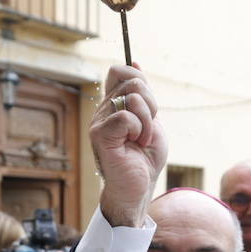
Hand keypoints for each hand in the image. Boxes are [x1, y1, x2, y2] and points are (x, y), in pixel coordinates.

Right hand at [91, 64, 167, 227]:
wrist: (139, 188)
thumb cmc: (144, 159)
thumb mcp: (151, 119)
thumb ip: (143, 94)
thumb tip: (135, 62)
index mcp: (113, 105)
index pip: (119, 71)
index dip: (138, 78)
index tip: (148, 105)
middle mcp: (103, 110)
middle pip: (132, 81)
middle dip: (151, 104)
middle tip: (147, 128)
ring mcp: (99, 121)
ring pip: (132, 97)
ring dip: (147, 120)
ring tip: (142, 139)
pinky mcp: (100, 135)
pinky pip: (125, 116)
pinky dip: (138, 129)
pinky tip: (135, 143)